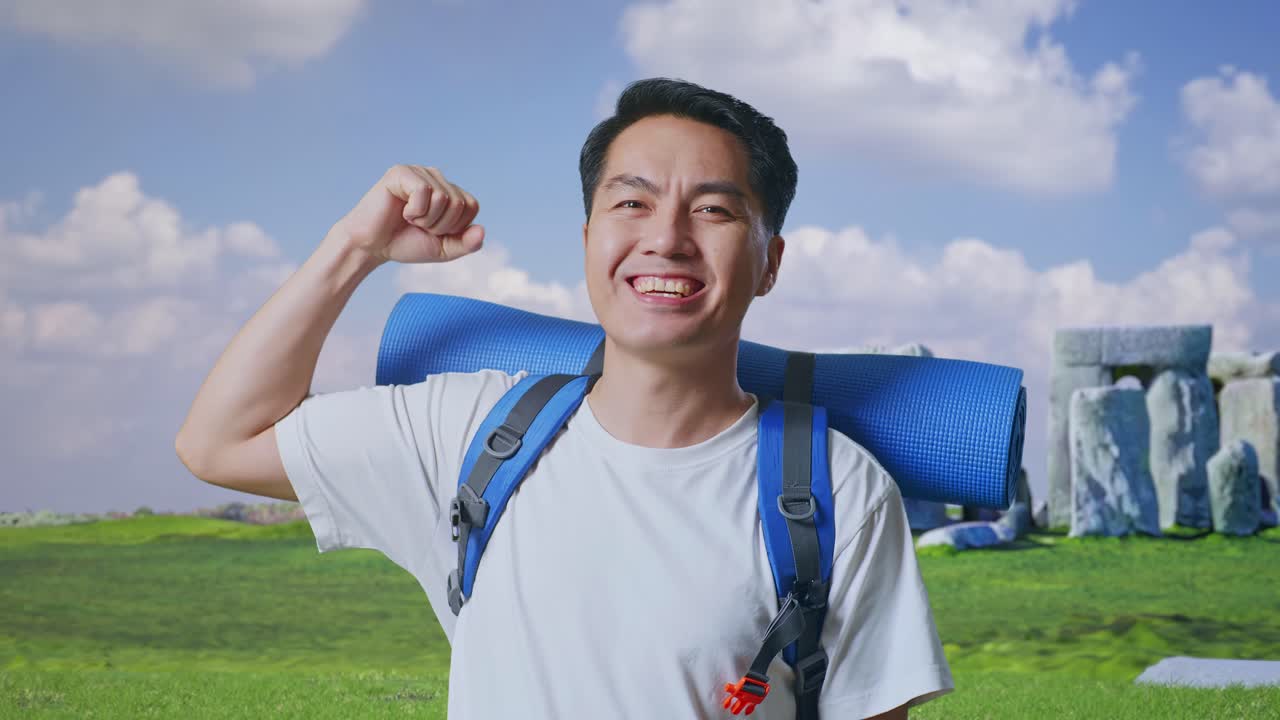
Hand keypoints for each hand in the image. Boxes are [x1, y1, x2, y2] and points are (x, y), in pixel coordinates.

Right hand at [333, 164, 483, 264]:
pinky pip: (423, 191)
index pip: (472, 206)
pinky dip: (415, 210)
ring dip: (426, 219)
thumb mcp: (443, 250)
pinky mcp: (401, 172)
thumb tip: (482, 231)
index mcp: (449, 192)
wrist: (372, 247)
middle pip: (459, 203)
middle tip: (419, 226)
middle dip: (440, 225)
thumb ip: (466, 243)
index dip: (455, 227)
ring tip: (410, 219)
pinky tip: (402, 211)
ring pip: (443, 198)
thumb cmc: (406, 243)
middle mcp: (437, 178)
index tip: (433, 231)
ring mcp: (419, 172)